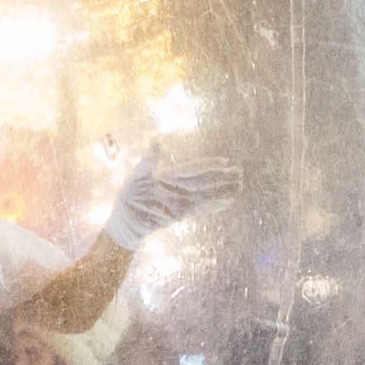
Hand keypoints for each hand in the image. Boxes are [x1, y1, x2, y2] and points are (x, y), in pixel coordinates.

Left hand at [103, 156, 236, 248]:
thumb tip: (156, 141)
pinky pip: (200, 209)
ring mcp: (180, 201)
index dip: (208, 165)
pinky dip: (213, 206)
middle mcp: (178, 188)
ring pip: (205, 195)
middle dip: (221, 177)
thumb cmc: (127, 197)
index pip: (193, 169)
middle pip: (204, 181)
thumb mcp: (136, 177)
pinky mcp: (180, 215)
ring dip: (221, 192)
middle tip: (240, 173)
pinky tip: (226, 203)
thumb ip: (149, 162)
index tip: (224, 160)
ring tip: (239, 188)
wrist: (125, 223)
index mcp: (169, 175)